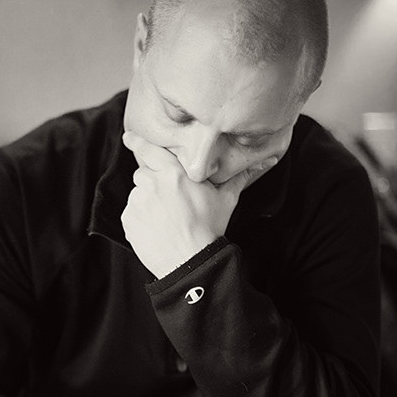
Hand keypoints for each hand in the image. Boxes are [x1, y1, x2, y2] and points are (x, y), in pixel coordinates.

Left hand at [121, 130, 276, 278]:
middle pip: (144, 172)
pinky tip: (157, 227)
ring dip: (147, 200)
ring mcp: (138, 201)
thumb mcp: (226, 198)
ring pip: (138, 193)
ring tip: (166, 217)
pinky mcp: (128, 219)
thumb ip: (239, 176)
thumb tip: (267, 160)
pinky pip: (131, 212)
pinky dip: (140, 217)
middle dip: (153, 181)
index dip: (137, 142)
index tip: (129, 137)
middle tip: (170, 199)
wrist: (190, 260)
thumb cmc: (209, 228)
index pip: (149, 150)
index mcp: (174, 172)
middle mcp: (152, 183)